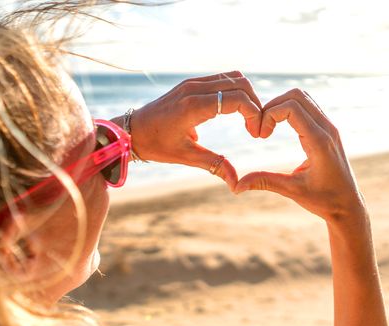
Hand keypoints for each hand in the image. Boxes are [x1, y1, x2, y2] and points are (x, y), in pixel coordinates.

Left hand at [128, 71, 261, 190]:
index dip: (254, 114)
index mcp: (194, 106)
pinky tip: (235, 112)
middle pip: (240, 84)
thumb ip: (215, 165)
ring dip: (246, 96)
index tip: (256, 134)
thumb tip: (237, 184)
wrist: (132, 131)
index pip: (238, 99)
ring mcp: (192, 83)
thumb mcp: (187, 157)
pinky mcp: (191, 83)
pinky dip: (235, 92)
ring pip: (233, 77)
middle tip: (255, 128)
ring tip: (248, 120)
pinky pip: (222, 79)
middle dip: (255, 104)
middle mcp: (194, 88)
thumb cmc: (156, 144)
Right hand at [235, 89, 365, 221]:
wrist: (348, 205)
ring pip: (303, 97)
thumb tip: (236, 187)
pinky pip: (308, 106)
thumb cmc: (324, 200)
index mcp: (319, 141)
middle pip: (296, 95)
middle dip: (272, 106)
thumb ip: (265, 182)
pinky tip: (279, 128)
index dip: (269, 114)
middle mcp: (327, 129)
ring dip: (281, 106)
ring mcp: (330, 127)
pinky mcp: (328, 129)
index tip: (260, 136)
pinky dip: (290, 110)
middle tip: (261, 129)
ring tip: (268, 127)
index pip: (291, 107)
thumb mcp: (292, 191)